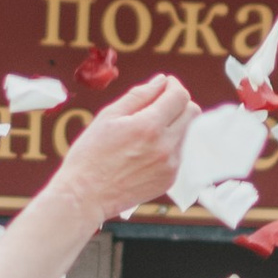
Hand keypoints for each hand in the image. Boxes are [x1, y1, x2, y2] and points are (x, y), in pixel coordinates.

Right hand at [47, 75, 197, 221]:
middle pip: (192, 113)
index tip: (165, 85)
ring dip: (173, 125)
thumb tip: (162, 81)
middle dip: (178, 103)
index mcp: (149, 126)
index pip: (180, 96)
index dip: (174, 85)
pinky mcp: (169, 179)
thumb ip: (139, 95)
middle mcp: (165, 146)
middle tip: (158, 105)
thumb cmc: (90, 155)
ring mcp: (170, 165)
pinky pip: (178, 153)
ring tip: (145, 133)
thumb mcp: (109, 116)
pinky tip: (145, 151)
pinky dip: (168, 146)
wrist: (85, 196)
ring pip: (186, 133)